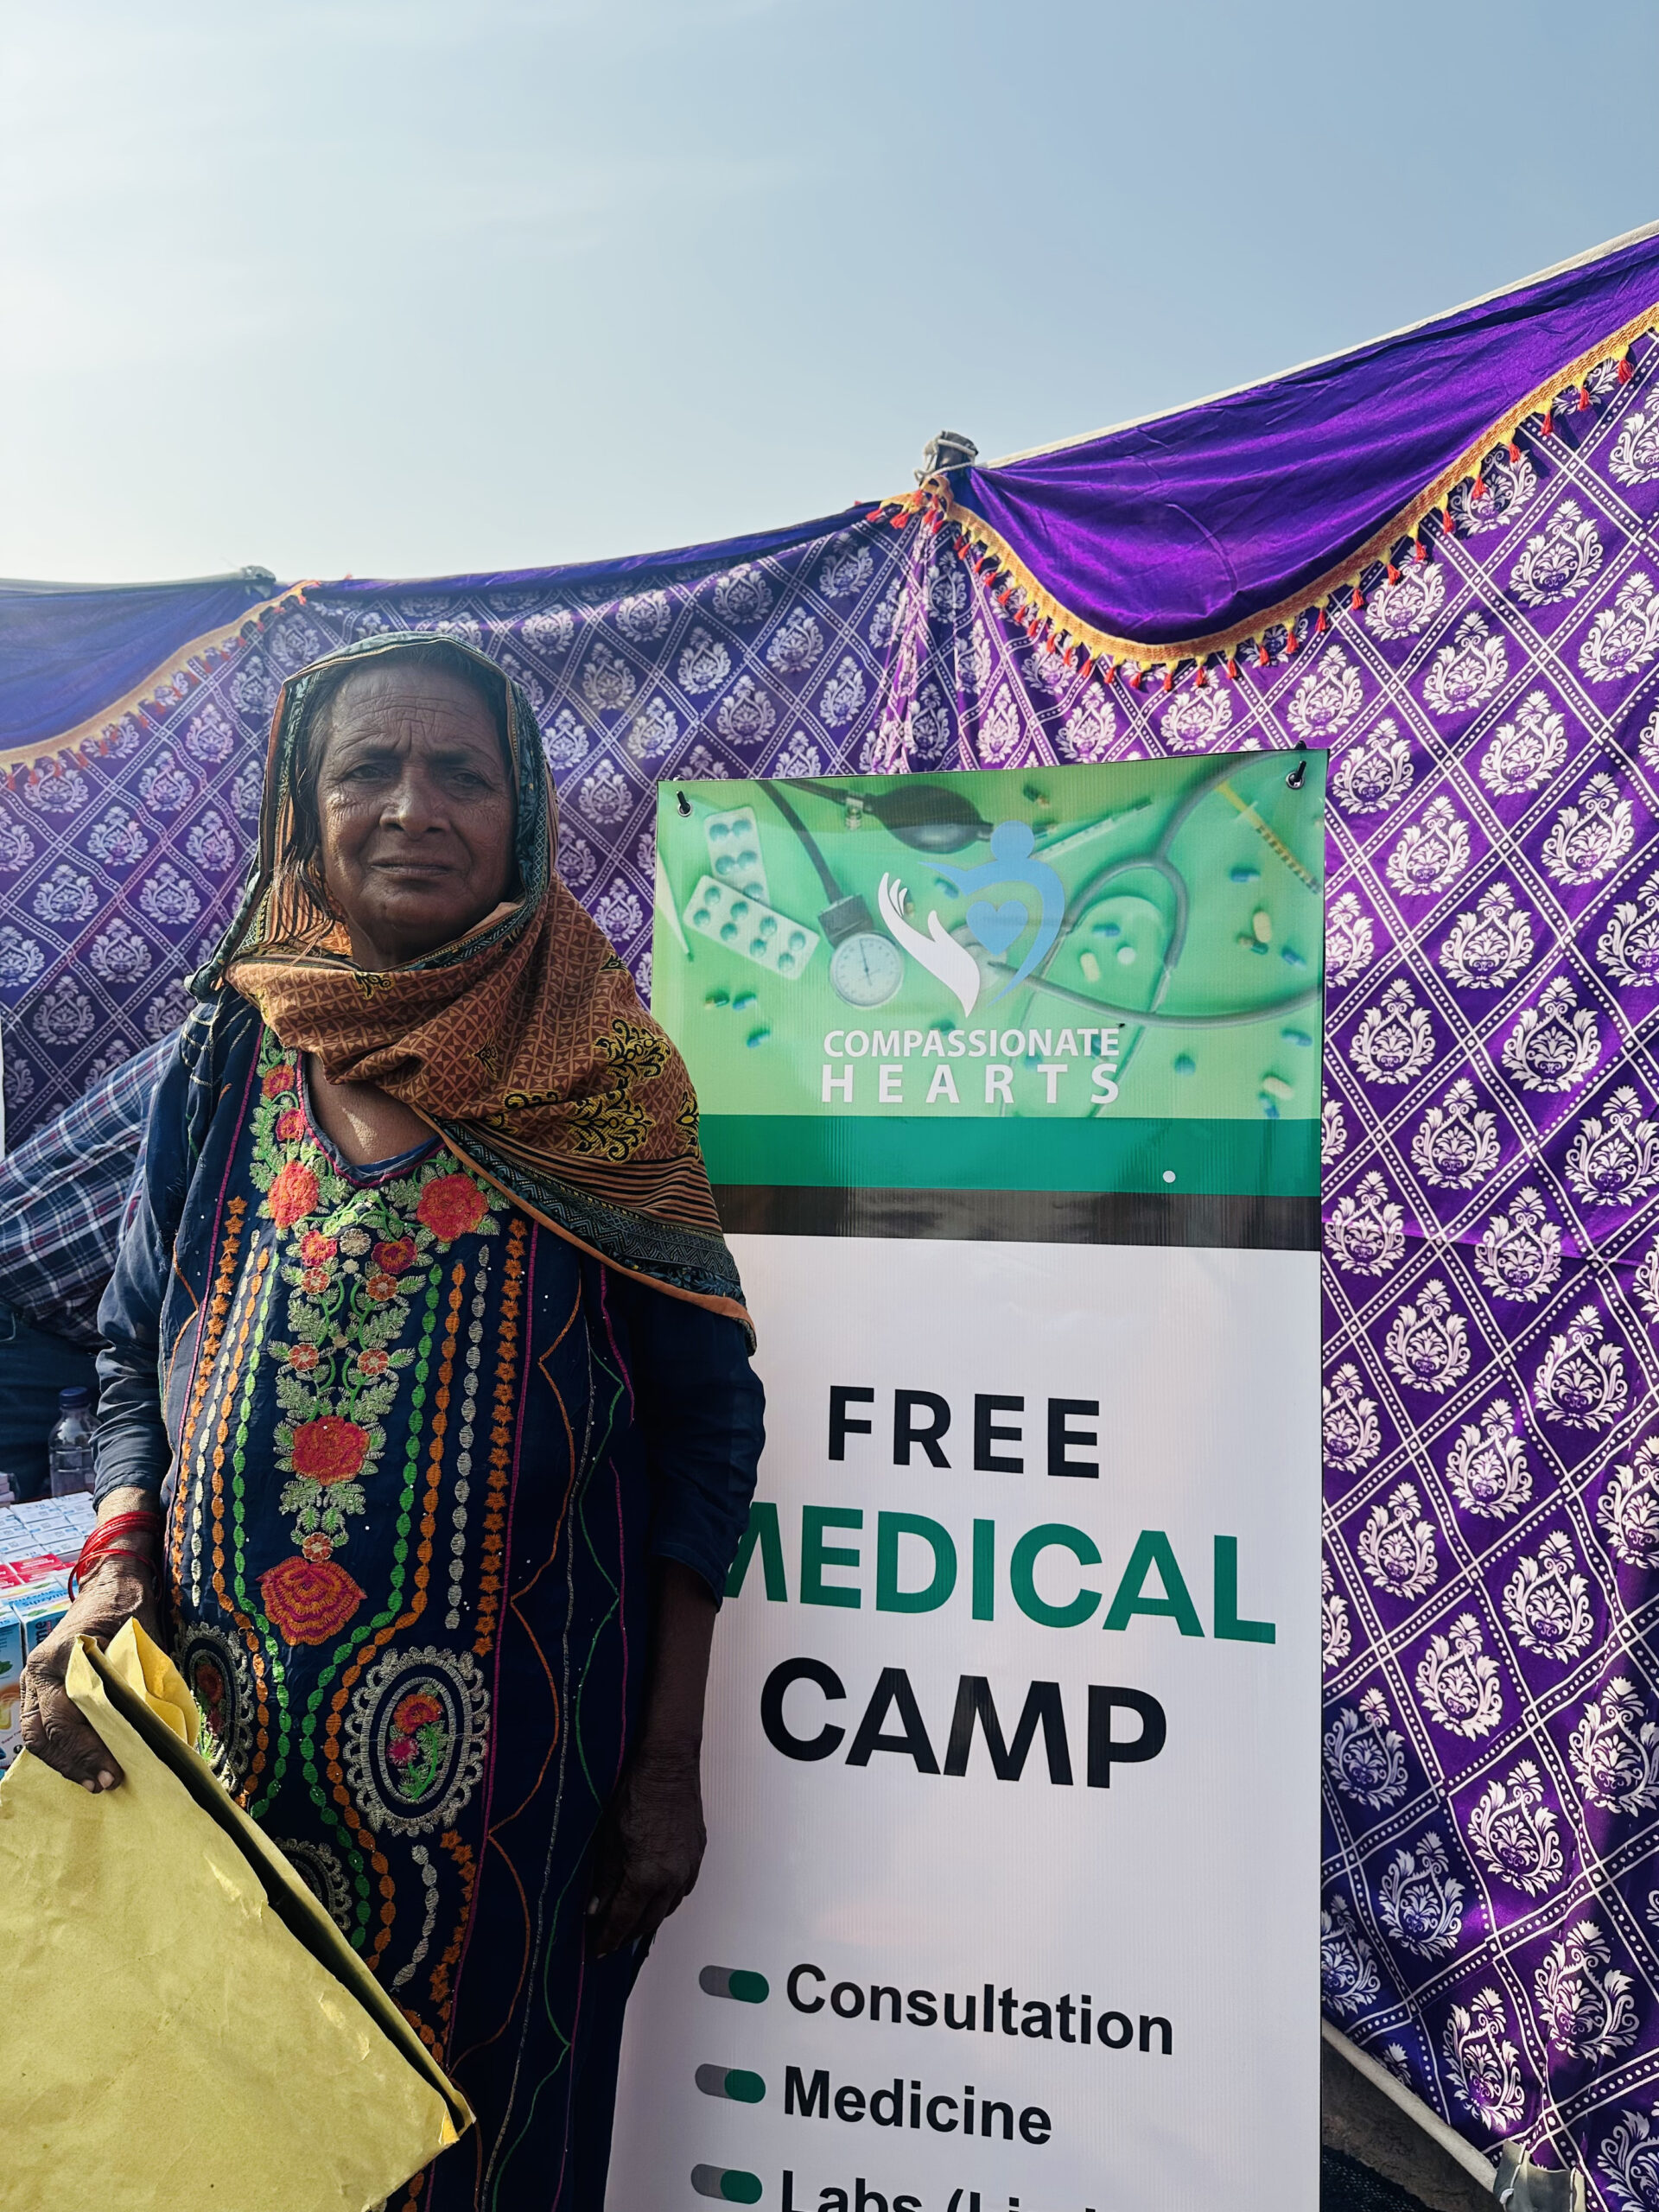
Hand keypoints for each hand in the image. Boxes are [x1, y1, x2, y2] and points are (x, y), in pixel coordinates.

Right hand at [20, 1557, 161, 1790]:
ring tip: (94, 1783)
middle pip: (43, 1732)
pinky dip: (60, 1751)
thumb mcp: (139, 1641)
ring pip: (37, 1735)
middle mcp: (39, 1671)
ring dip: (64, 1763)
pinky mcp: (42, 1689)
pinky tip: (83, 1768)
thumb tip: (155, 1731)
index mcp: (60, 1657)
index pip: (65, 1716)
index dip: (86, 1749)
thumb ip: (138, 1680)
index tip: (113, 1771)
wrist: (111, 1584)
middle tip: (106, 1784)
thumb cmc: (128, 1610)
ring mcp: (36, 1681)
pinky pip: (42, 1728)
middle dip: (74, 1763)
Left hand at [586, 1740, 706, 1955]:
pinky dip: (668, 1899)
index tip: (598, 1950)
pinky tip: (657, 1895)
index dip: (608, 1938)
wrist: (668, 1767)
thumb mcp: (608, 1840)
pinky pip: (683, 1888)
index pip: (624, 1920)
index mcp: (646, 1878)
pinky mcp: (698, 1853)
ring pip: (669, 1907)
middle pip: (649, 1921)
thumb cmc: (635, 1796)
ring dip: (649, 1918)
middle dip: (628, 1934)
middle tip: (611, 1941)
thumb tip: (595, 1909)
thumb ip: (603, 1880)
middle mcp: (672, 1879)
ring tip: (632, 1923)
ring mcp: (689, 1867)